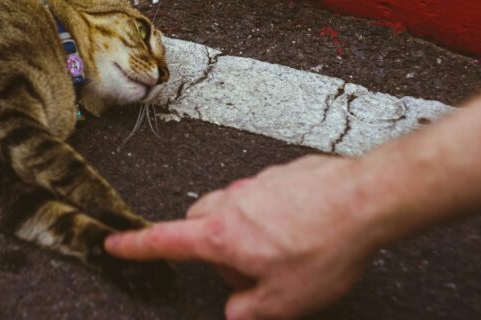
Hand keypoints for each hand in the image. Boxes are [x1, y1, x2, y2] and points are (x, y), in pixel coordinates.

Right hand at [105, 155, 385, 318]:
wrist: (365, 199)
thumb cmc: (324, 246)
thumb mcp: (282, 302)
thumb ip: (246, 311)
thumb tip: (234, 312)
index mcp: (221, 235)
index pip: (165, 241)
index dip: (136, 245)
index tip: (114, 243)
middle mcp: (231, 202)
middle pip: (198, 220)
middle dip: (206, 244)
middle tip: (242, 272)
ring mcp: (256, 184)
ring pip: (231, 208)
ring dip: (242, 231)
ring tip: (282, 253)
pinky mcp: (281, 174)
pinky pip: (262, 197)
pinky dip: (270, 216)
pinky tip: (303, 231)